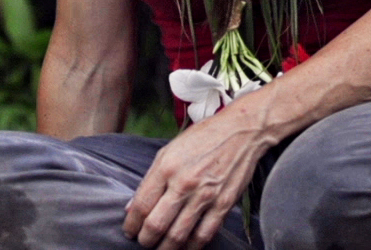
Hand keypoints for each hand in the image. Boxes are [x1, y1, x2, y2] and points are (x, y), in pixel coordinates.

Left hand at [123, 107, 268, 249]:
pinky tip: (184, 247)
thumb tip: (133, 207)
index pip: (142, 205)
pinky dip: (191, 246)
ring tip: (160, 248)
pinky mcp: (223, 205)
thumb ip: (150, 180)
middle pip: (157, 224)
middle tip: (143, 242)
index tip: (129, 231)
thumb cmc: (201, 139)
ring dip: (166, 248)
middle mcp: (183, 184)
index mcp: (166, 168)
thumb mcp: (168, 151)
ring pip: (179, 235)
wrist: (240, 132)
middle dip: (145, 240)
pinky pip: (204, 235)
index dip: (132, 224)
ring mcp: (205, 196)